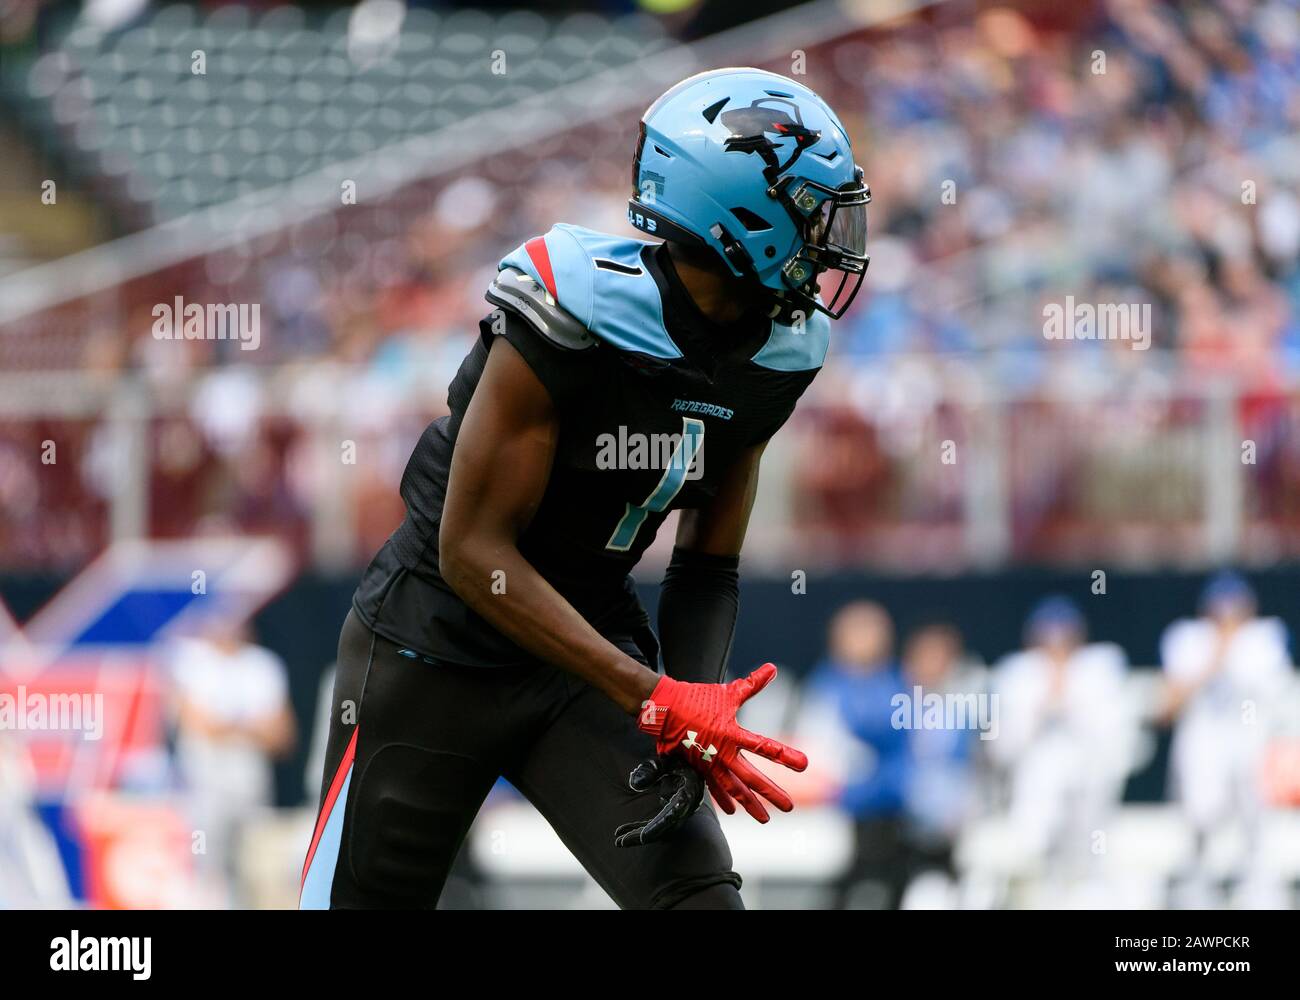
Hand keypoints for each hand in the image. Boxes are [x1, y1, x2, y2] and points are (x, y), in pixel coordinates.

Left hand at [613, 756, 704, 848]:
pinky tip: (622, 831)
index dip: (658, 826)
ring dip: (638, 835)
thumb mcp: (667, 760)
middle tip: (620, 842)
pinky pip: (654, 824)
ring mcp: (678, 813)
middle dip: (642, 835)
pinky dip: (639, 827)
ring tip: (618, 840)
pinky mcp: (670, 814)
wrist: (695, 765)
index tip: (644, 837)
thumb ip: (652, 769)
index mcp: (688, 794)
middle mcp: (685, 808)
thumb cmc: (680, 760)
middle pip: (663, 828)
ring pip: (657, 829)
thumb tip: (633, 785)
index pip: (673, 814)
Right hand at [636, 662, 807, 822]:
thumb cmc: (697, 698)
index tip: (804, 764)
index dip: (786, 756)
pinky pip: (713, 788)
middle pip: (752, 778)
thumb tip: (772, 669)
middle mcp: (723, 754)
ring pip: (734, 789)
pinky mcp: (699, 768)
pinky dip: (723, 799)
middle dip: (771, 793)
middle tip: (788, 806)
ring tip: (764, 818)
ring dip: (750, 804)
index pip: (765, 747)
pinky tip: (731, 810)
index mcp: (732, 734)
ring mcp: (710, 764)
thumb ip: (752, 684)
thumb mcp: (728, 692)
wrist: (665, 709)